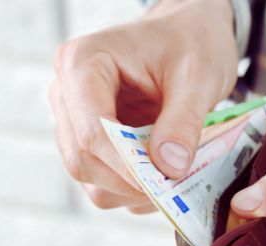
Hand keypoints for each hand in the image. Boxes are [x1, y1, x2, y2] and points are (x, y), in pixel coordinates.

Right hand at [49, 0, 237, 212]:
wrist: (190, 36)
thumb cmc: (191, 43)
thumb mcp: (199, 77)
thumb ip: (183, 121)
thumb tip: (169, 169)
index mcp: (83, 63)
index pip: (91, 131)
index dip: (126, 166)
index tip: (164, 184)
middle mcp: (67, 93)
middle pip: (82, 160)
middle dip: (129, 181)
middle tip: (175, 188)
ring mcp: (75, 120)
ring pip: (89, 178)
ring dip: (132, 190)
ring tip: (174, 178)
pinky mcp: (90, 141)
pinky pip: (103, 181)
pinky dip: (134, 190)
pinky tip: (165, 176)